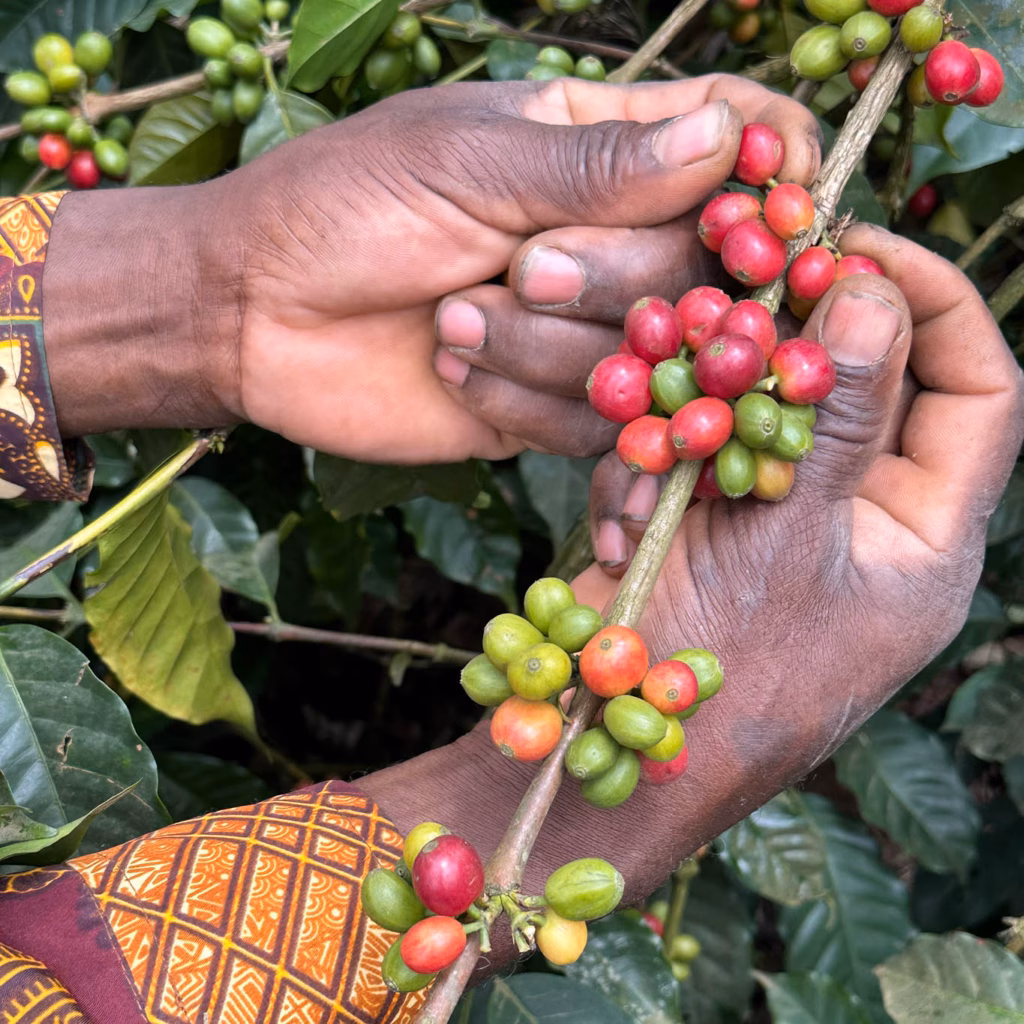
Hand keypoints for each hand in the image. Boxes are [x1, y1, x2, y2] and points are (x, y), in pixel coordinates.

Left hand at [42, 76, 820, 461]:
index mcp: (596, 148)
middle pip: (705, 268)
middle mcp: (607, 239)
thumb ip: (595, 165)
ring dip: (547, 348)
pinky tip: (454, 372)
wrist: (253, 315)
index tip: (769, 209)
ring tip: (453, 321)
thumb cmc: (343, 207)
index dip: (771, 173)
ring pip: (653, 359)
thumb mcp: (464, 162)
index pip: (734, 140)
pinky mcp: (550, 406)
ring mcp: (584, 329)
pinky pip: (595, 426)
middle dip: (615, 277)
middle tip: (520, 270)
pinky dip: (523, 400)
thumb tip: (727, 138)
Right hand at [361, 228, 1022, 914]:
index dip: (933, 302)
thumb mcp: (786, 538)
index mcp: (927, 536)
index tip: (855, 246)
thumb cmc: (726, 672)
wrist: (617, 755)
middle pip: (863, 390)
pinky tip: (623, 531)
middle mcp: (866, 524)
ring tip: (652, 475)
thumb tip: (872, 293)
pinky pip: (702, 465)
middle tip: (736, 297)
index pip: (980, 389)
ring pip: (764, 419)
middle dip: (794, 349)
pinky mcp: (713, 532)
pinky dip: (658, 477)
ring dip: (701, 427)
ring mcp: (783, 526)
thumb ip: (833, 417)